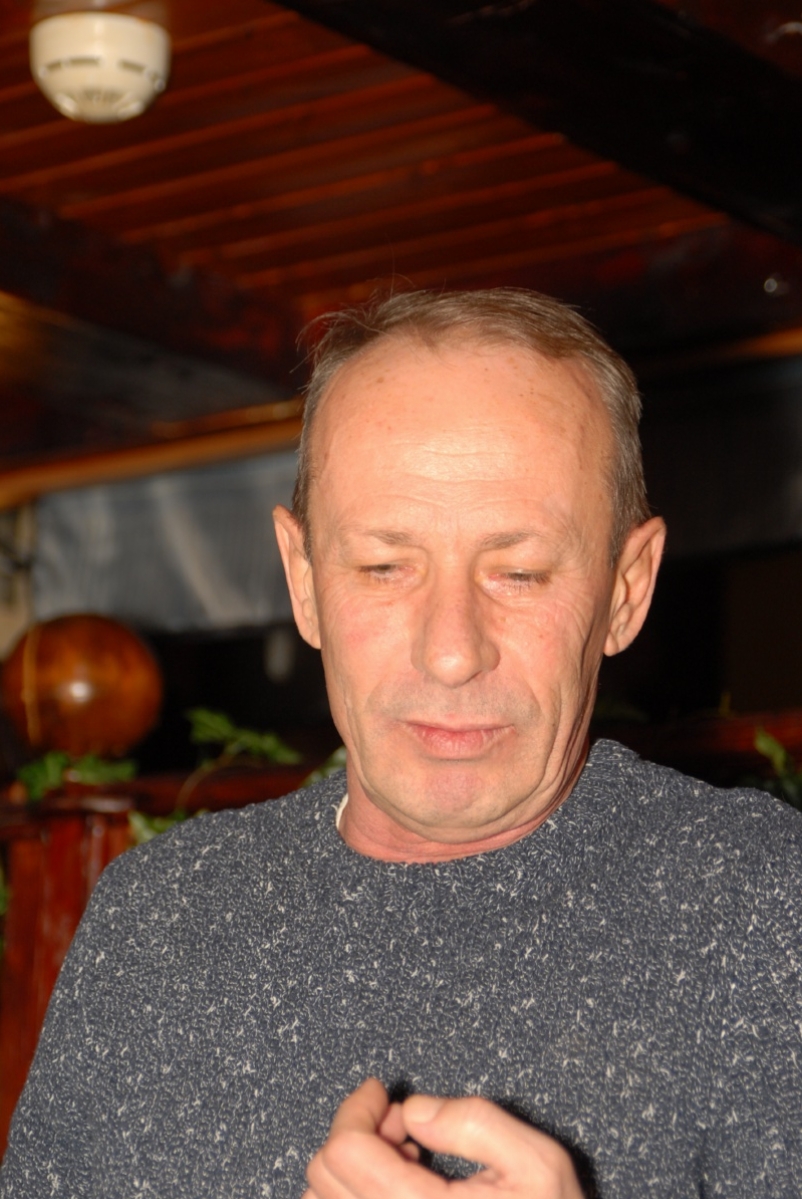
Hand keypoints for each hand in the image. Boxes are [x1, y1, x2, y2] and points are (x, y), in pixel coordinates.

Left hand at [303, 1077, 584, 1198]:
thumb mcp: (536, 1162)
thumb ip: (473, 1122)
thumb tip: (413, 1110)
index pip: (345, 1151)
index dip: (357, 1108)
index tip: (378, 1091)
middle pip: (324, 1174)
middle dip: (358, 1132)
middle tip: (401, 1124)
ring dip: (353, 1169)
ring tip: (404, 1161)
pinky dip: (354, 1198)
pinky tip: (398, 1191)